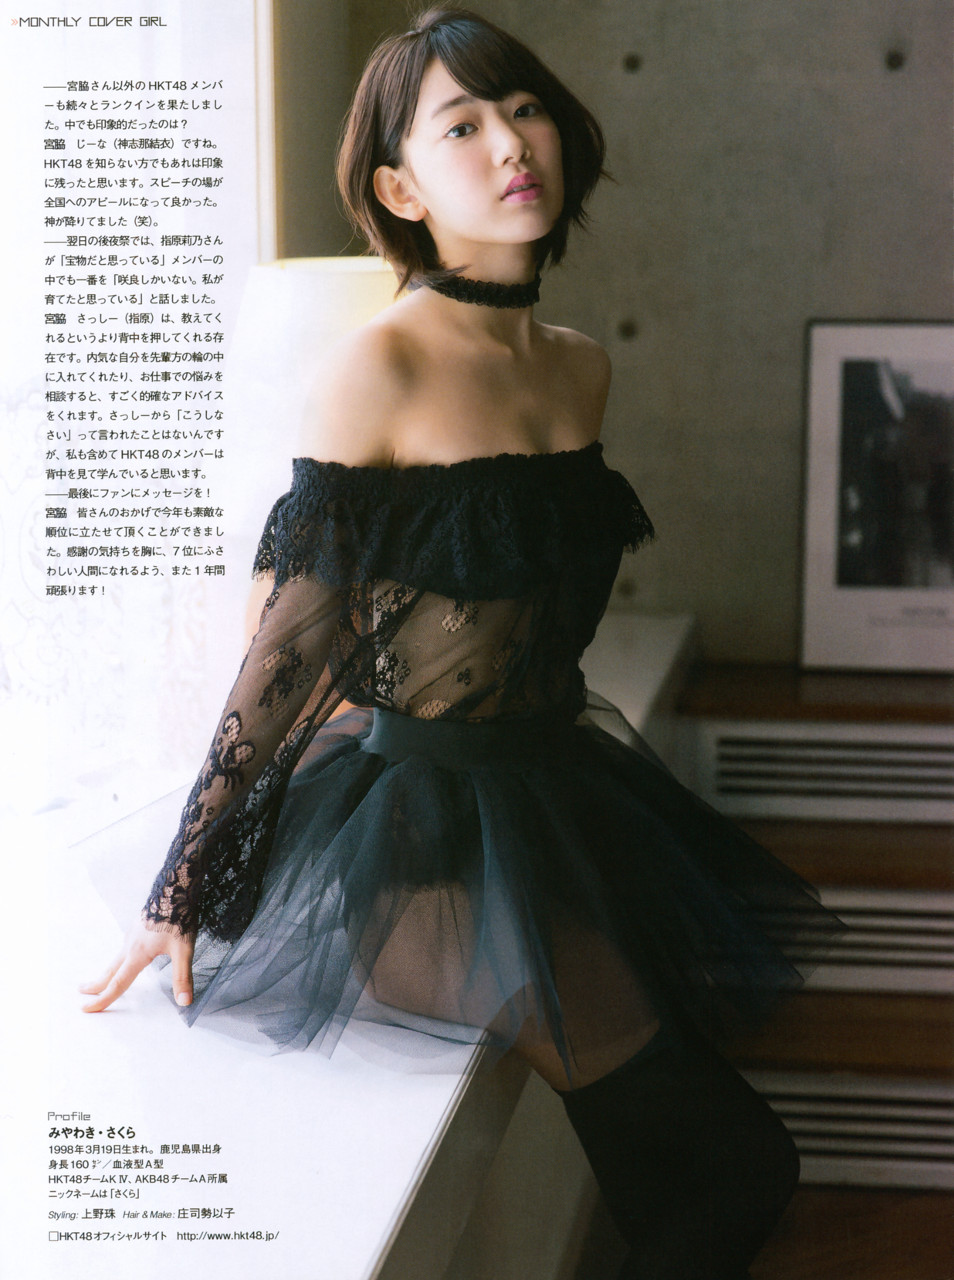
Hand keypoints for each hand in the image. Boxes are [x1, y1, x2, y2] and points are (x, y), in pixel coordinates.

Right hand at [80, 920, 194, 1011]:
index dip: (103, 999)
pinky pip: (124, 947)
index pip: (118, 983)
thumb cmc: (179, 917)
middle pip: (110, 970)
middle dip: (97, 985)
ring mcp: (133, 934)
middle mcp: (130, 945)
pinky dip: (118, 959)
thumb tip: (184, 1002)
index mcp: (137, 954)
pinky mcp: (138, 926)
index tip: (87, 1009)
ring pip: (116, 958)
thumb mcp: (184, 950)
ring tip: (101, 978)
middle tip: (82, 993)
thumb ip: (182, 977)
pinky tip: (126, 957)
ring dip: (107, 971)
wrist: (176, 886)